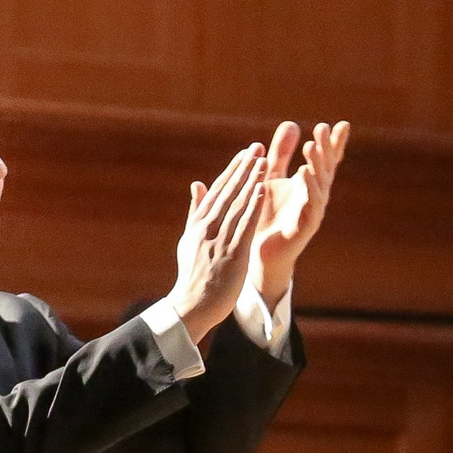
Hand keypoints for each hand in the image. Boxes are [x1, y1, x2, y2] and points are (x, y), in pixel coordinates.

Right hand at [171, 145, 269, 343]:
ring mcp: (218, 241)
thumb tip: (198, 184)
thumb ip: (196, 211)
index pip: (218, 190)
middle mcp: (207, 228)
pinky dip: (252, 206)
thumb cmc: (193, 274)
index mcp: (198, 224)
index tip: (246, 152)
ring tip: (263, 161)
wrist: (192, 305)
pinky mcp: (231, 255)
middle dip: (244, 168)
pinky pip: (244, 226)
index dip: (233, 170)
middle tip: (258, 147)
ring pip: (237, 205)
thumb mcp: (189, 240)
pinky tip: (262, 190)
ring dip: (251, 181)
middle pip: (228, 192)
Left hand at [250, 121, 347, 305]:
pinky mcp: (305, 227)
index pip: (326, 160)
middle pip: (325, 168)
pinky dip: (309, 188)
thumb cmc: (267, 213)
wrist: (260, 252)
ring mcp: (313, 212)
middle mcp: (316, 196)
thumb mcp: (272, 177)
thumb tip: (291, 123)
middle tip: (323, 127)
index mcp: (310, 184)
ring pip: (320, 185)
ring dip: (317, 164)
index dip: (335, 143)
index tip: (342, 124)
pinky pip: (310, 205)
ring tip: (311, 146)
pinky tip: (305, 173)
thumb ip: (281, 153)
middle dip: (325, 148)